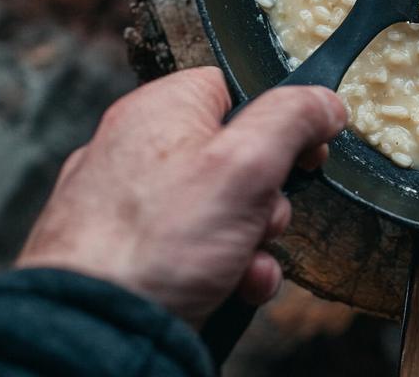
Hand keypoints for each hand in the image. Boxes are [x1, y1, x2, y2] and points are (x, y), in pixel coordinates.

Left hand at [15, 67, 345, 326]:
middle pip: (236, 156)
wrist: (94, 329)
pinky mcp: (132, 254)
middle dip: (267, 198)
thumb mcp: (246, 164)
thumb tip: (324, 101)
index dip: (281, 118)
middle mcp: (138, 150)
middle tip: (262, 219)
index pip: (235, 89)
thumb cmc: (157, 242)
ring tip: (242, 265)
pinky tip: (228, 286)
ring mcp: (131, 206)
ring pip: (221, 210)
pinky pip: (194, 249)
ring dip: (252, 242)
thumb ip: (292, 120)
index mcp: (160, 109)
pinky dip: (224, 269)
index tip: (307, 151)